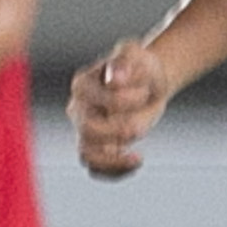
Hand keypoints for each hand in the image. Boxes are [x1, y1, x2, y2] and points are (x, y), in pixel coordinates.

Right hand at [72, 42, 172, 178]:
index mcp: (82, 84)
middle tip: (140, 127)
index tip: (144, 92)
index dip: (121, 100)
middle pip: (87, 129)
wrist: (148, 83)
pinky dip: (115, 171)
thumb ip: (125, 59)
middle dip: (117, 132)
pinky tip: (137, 160)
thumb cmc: (140, 67)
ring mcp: (85, 131)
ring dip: (113, 160)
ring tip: (138, 157)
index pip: (91, 99)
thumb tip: (114, 79)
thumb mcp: (136, 55)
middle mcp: (78, 109)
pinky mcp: (97, 148)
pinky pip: (96, 169)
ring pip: (86, 155)